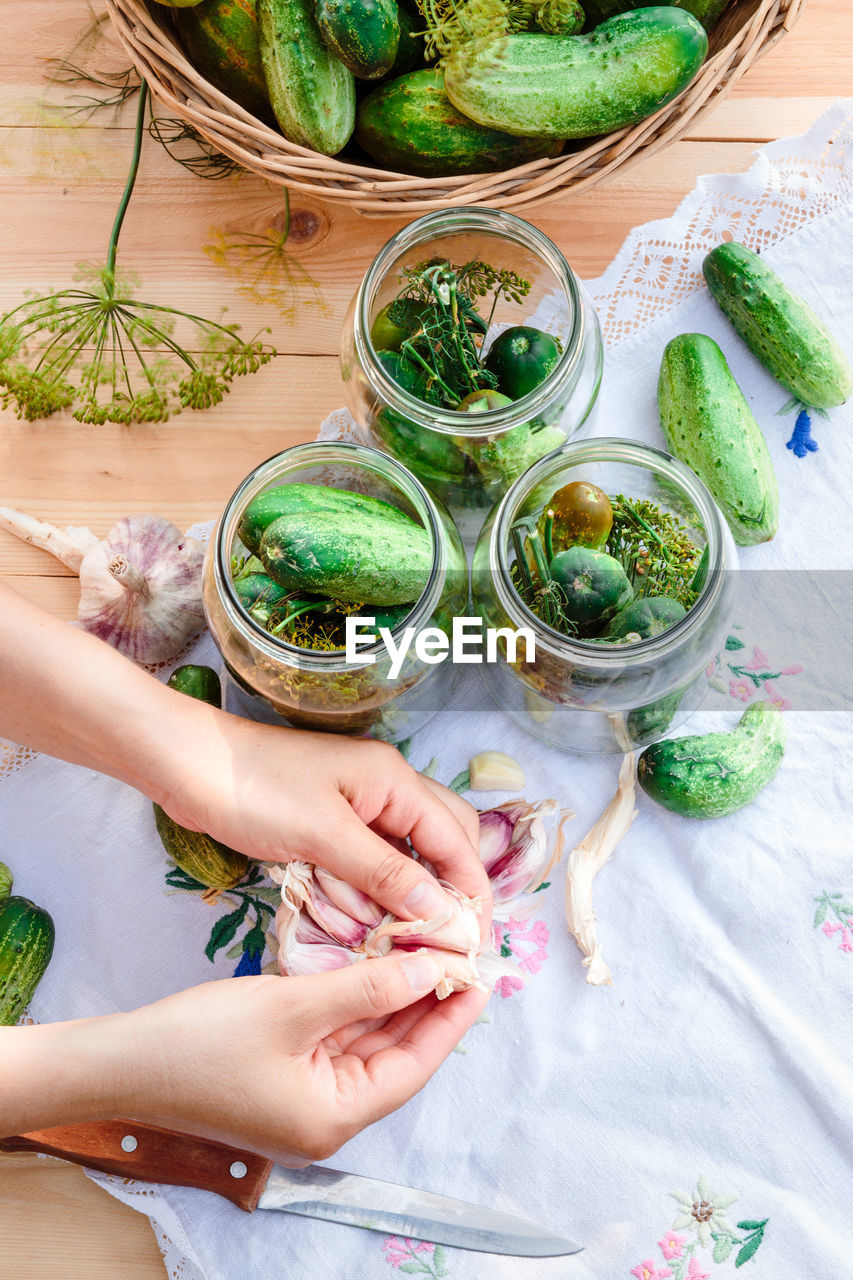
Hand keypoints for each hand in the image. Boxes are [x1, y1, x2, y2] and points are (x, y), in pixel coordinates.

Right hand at [0, 955, 489, 1159]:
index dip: (449, 1018)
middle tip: (459, 955)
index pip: (413, 1065)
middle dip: (425, 1003)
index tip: (481, 977)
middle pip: (393, 1054)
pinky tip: (376, 966)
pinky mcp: (280, 1075)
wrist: (120, 1061)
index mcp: (335, 1117)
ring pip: (365, 1042)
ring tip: (427, 951)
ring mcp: (301, 1097)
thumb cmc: (202, 1041)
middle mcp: (326, 1115)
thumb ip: (367, 988)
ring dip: (391, 998)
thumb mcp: (292, 1008)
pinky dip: (356, 1003)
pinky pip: (334, 1037)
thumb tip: (430, 969)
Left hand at [157, 706, 491, 938]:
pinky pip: (370, 857)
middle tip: (447, 943)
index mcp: (395, 780)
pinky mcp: (328, 820)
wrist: (186, 763)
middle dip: (449, 890)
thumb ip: (384, 873)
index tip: (474, 940)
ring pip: (405, 853)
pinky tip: (371, 921)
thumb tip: (441, 911)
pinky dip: (376, 888)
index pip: (456, 839)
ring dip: (411, 893)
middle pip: (442, 841)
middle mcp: (385, 788)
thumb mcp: (323, 836)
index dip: (471, 890)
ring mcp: (356, 803)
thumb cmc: (253, 790)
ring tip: (413, 942)